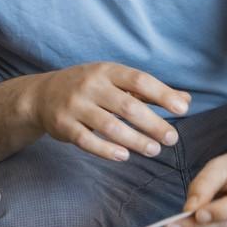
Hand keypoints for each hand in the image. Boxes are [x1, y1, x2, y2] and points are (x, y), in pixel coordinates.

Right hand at [28, 62, 190, 160]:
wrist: (42, 95)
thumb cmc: (88, 88)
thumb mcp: (115, 81)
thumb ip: (149, 91)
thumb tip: (185, 101)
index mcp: (106, 71)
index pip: (139, 80)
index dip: (162, 94)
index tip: (182, 109)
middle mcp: (90, 86)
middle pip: (127, 106)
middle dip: (153, 124)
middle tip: (172, 138)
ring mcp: (75, 106)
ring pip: (109, 126)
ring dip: (135, 140)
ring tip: (154, 150)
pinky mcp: (63, 126)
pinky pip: (87, 141)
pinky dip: (107, 150)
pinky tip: (124, 156)